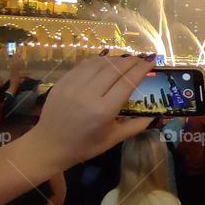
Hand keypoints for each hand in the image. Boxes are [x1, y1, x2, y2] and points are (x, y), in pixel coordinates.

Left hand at [28, 55, 154, 167]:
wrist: (49, 146)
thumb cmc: (84, 146)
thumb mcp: (113, 139)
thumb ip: (136, 125)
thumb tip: (155, 114)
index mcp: (103, 111)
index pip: (127, 82)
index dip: (141, 69)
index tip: (151, 62)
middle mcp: (88, 94)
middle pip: (115, 68)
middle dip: (131, 61)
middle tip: (141, 59)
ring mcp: (73, 86)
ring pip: (99, 63)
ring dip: (116, 59)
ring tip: (125, 60)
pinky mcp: (62, 82)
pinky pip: (84, 65)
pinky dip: (99, 61)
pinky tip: (106, 62)